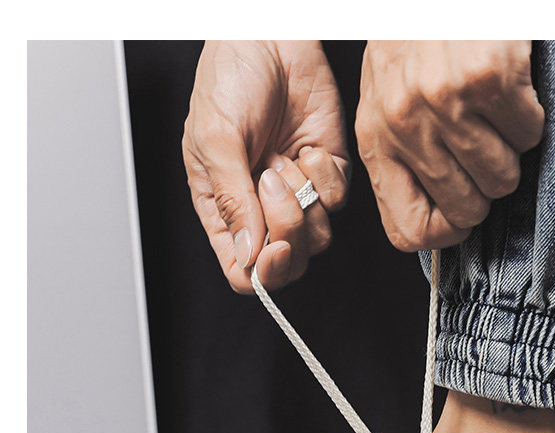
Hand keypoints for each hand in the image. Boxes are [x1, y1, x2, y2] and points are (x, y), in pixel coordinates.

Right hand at [183, 41, 349, 292]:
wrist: (269, 36)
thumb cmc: (228, 80)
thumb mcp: (215, 140)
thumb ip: (231, 199)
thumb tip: (248, 255)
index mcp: (225, 210)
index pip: (244, 272)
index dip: (263, 272)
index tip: (272, 248)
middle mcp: (263, 210)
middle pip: (288, 262)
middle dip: (287, 230)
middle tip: (272, 184)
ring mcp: (298, 194)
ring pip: (318, 238)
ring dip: (303, 200)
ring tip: (282, 159)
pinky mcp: (327, 173)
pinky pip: (337, 200)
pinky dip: (324, 176)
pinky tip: (305, 147)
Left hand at [355, 41, 543, 251]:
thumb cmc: (416, 43)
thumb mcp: (388, 105)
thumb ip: (404, 163)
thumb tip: (439, 225)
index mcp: (377, 140)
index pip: (409, 231)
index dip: (446, 235)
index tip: (461, 216)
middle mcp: (405, 125)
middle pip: (467, 210)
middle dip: (485, 189)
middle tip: (483, 152)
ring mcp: (445, 102)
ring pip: (502, 178)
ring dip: (510, 153)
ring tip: (492, 115)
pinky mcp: (487, 78)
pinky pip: (529, 135)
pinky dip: (530, 118)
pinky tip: (509, 89)